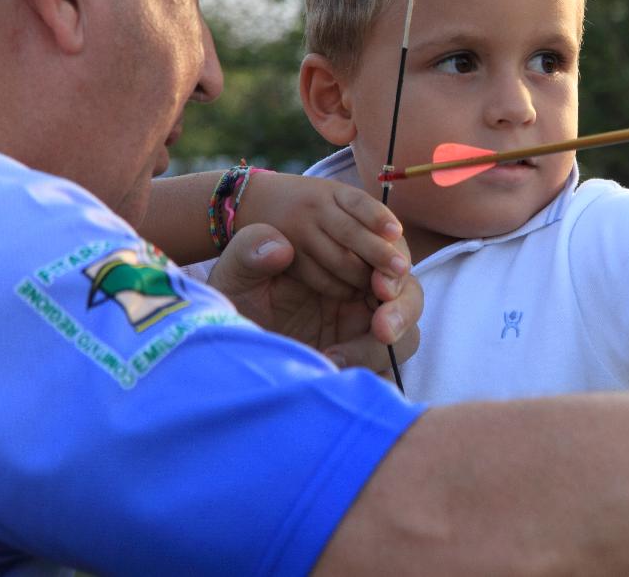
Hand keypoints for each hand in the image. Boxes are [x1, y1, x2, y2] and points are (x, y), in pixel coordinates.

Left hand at [206, 223, 421, 372]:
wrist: (221, 345)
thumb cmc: (234, 298)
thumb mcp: (235, 272)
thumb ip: (249, 251)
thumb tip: (278, 247)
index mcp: (345, 261)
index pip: (388, 254)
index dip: (394, 264)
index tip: (381, 283)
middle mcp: (361, 295)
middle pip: (408, 295)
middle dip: (403, 310)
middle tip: (383, 329)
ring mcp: (362, 332)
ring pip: (404, 337)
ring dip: (385, 348)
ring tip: (335, 360)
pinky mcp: (357, 365)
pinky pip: (384, 375)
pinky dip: (375, 380)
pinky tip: (339, 381)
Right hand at [236, 172, 410, 302]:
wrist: (250, 202)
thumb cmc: (308, 205)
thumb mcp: (331, 197)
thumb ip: (360, 214)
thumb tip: (395, 236)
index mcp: (332, 191)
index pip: (359, 202)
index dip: (379, 217)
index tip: (396, 232)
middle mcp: (315, 209)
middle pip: (352, 233)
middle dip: (380, 254)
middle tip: (400, 270)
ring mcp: (299, 233)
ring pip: (339, 259)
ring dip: (363, 275)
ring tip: (380, 285)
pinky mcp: (289, 257)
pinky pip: (320, 277)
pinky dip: (341, 287)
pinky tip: (354, 291)